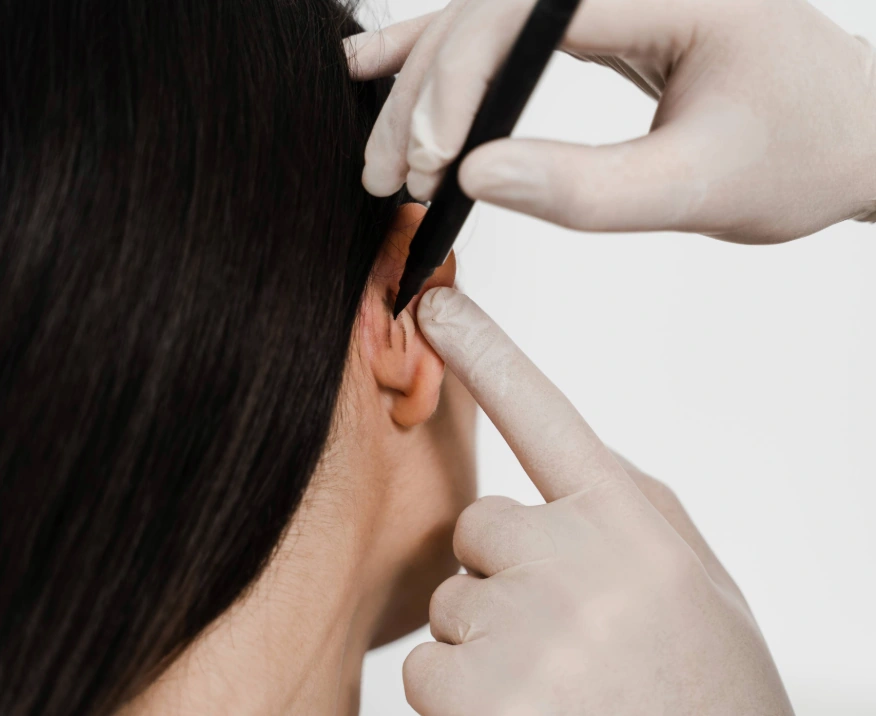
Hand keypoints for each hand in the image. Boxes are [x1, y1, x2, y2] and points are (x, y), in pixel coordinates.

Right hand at [347, 0, 875, 242]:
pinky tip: (393, 67)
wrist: (845, 136)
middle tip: (386, 173)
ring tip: (376, 141)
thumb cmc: (796, 156)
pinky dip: (451, 61)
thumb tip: (478, 178)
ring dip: (423, 81)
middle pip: (493, 9)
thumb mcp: (698, 187)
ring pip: (488, 18)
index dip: (462, 78)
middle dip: (427, 91)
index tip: (429, 160)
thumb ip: (589, 189)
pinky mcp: (602, 16)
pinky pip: (509, 33)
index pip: (533, 12)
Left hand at [403, 286, 793, 715]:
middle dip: (504, 575)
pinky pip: (426, 669)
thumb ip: (638, 514)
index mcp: (630, 526)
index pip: (543, 412)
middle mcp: (574, 559)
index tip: (435, 302)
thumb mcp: (700, 590)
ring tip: (560, 689)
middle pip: (479, 528)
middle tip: (568, 638)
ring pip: (451, 604)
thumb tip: (582, 458)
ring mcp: (522, 627)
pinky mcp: (475, 696)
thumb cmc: (704, 694)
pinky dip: (461, 701)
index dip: (486, 350)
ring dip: (487, 644)